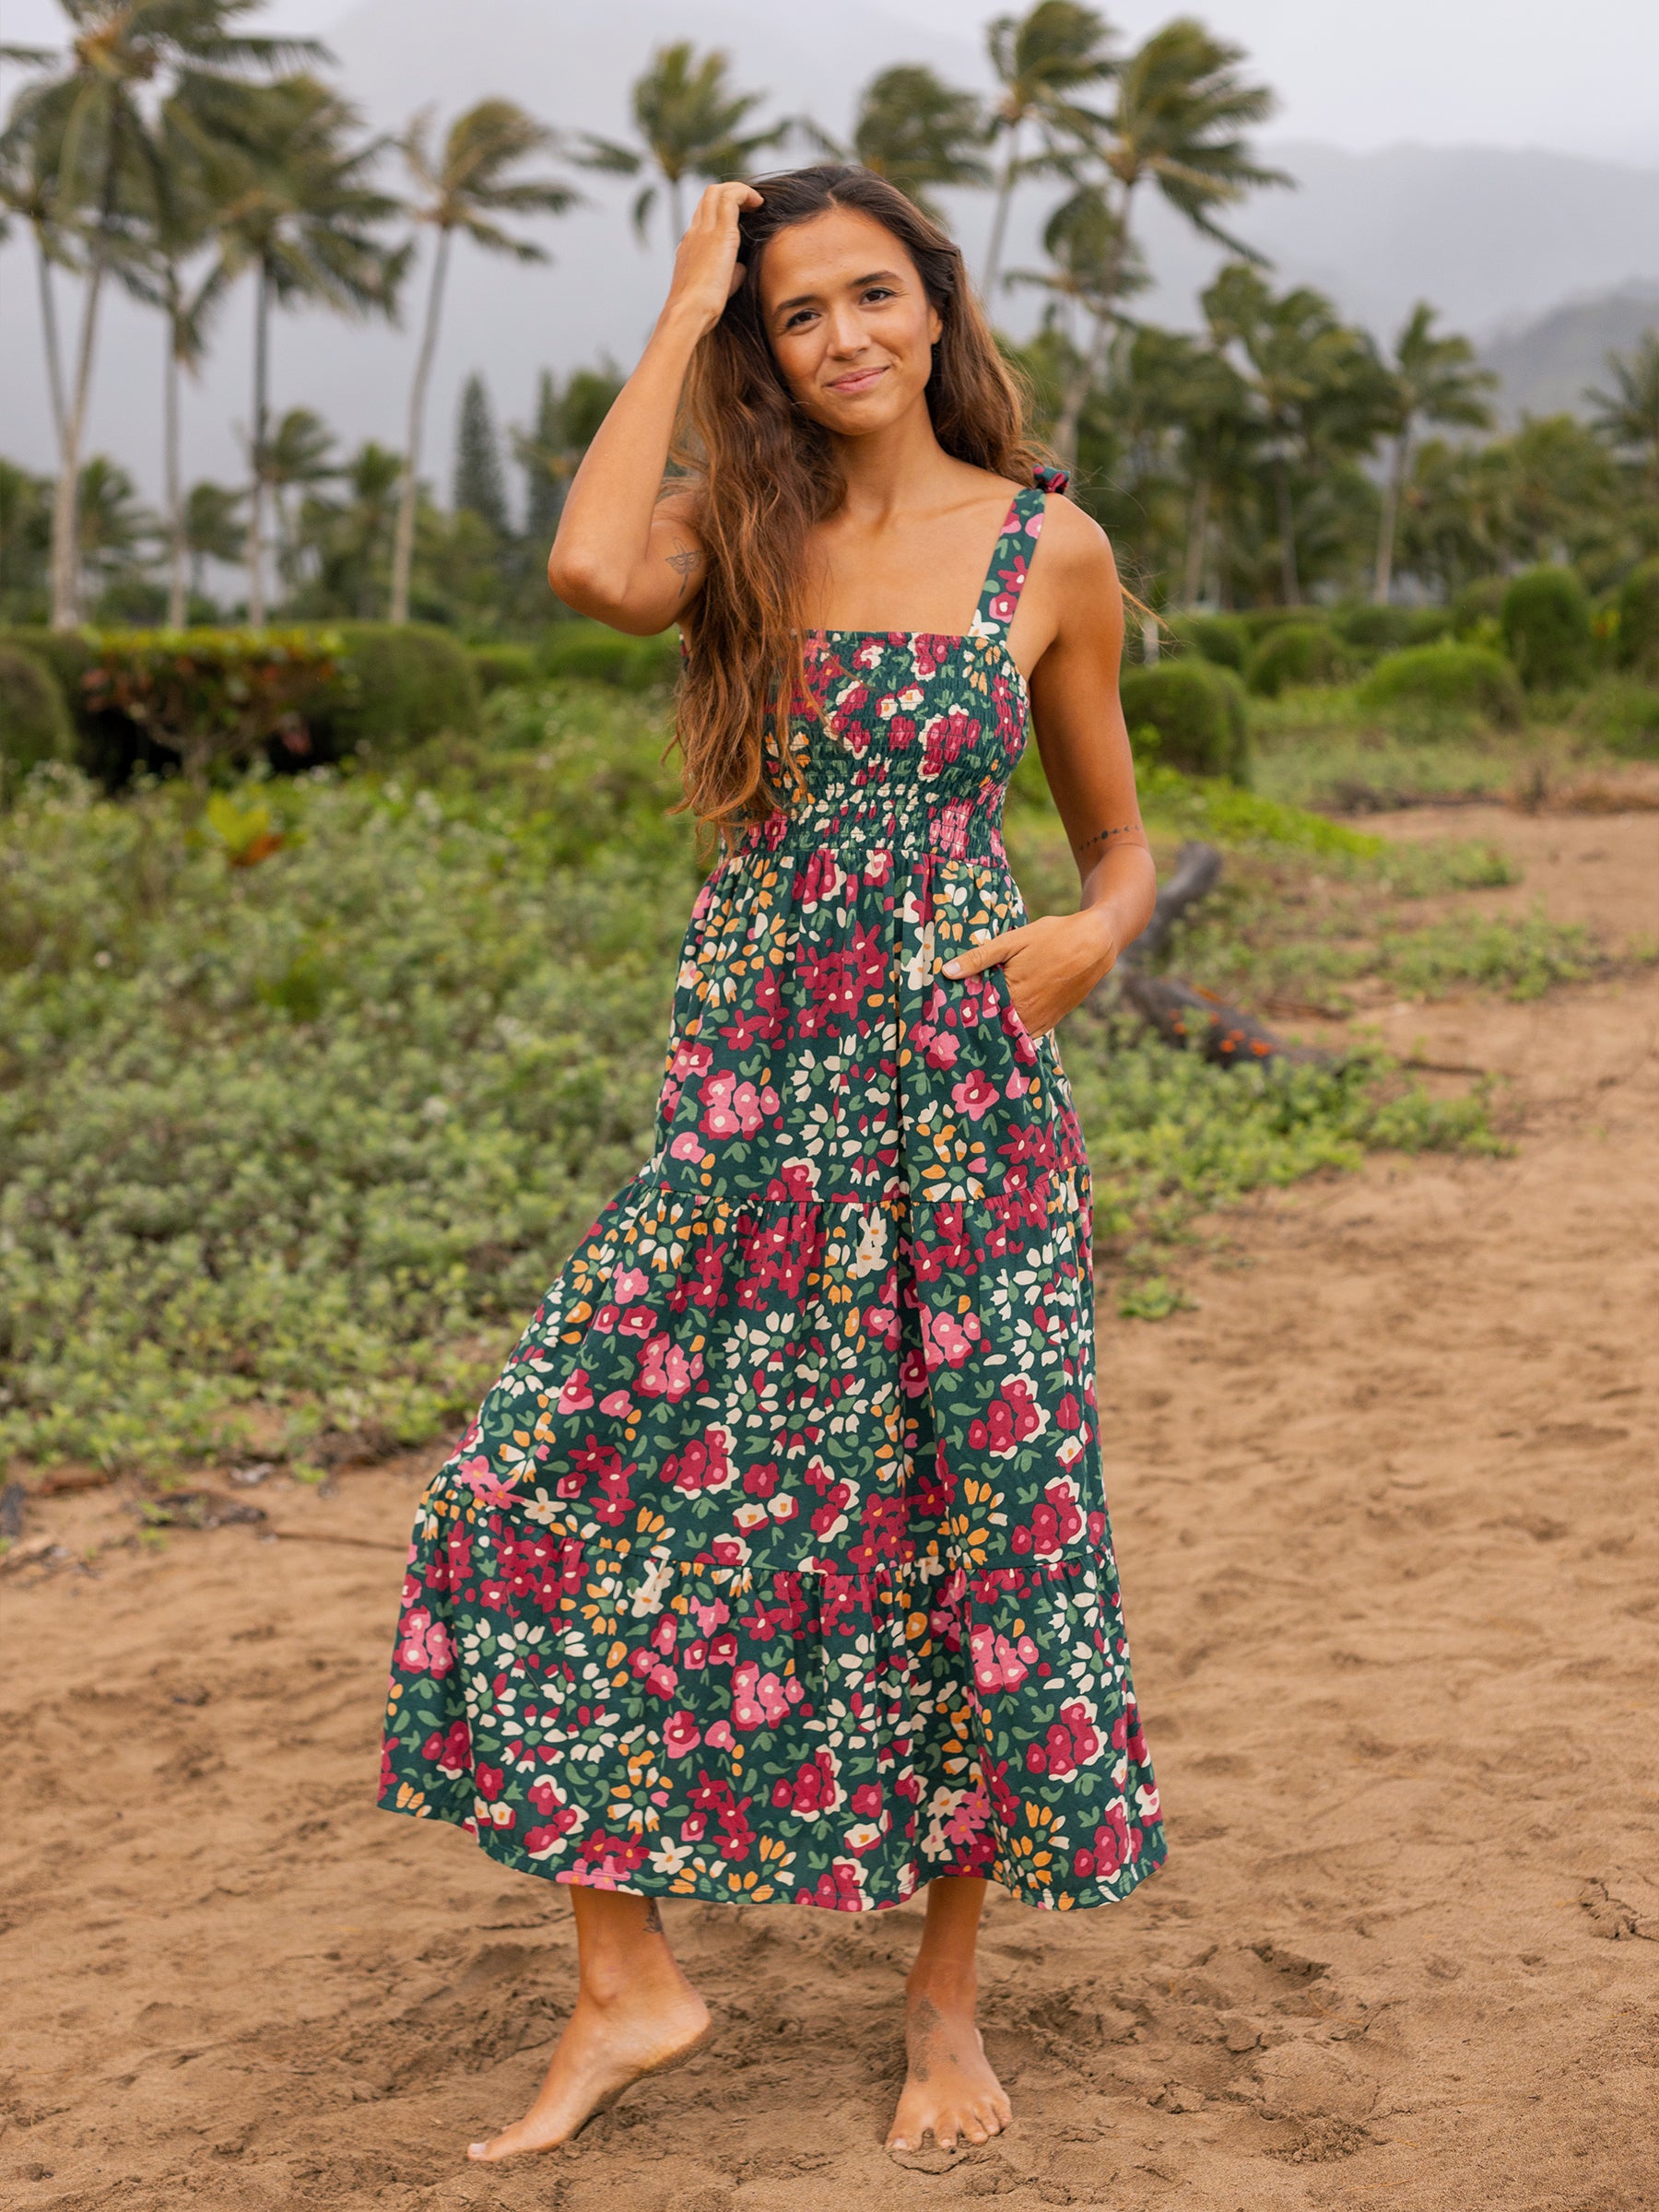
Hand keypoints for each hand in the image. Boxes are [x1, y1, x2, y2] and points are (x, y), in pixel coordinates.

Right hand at [664, 180, 763, 337]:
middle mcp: (694, 233)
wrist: (690, 312)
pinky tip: (759, 203)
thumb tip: (742, 268)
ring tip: (756, 202)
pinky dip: (746, 194)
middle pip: (708, 198)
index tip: (741, 217)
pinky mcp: (718, 232)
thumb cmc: (703, 309)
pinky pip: (731, 197)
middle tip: (751, 204)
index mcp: (690, 247)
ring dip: (738, 191)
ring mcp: (703, 230)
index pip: (703, 218)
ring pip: (716, 192)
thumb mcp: (717, 288)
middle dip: (730, 194)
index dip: (722, 212)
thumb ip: (730, 274)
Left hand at [941, 910, 1118, 1036]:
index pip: (976, 1014)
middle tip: (951, 1024)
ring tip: (972, 1024)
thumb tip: (947, 972)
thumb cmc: (1053, 938)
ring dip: (992, 1030)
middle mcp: (1026, 1015)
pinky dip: (1011, 1032)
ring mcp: (1040, 1022)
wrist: (1095, 945)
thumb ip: (979, 958)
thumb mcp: (1013, 941)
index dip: (959, 1014)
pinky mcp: (1051, 1022)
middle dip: (973, 1024)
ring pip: (1008, 1034)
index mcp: (1012, 996)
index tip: (942, 1014)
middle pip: (991, 1028)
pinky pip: (1025, 1035)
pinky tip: (999, 1023)